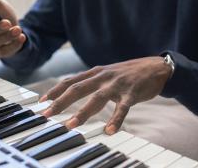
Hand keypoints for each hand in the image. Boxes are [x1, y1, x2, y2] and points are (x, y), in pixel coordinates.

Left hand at [40, 57, 171, 134]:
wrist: (155, 67)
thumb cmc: (127, 73)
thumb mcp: (106, 73)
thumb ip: (91, 81)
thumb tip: (72, 90)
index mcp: (95, 72)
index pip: (70, 81)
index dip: (54, 91)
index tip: (42, 102)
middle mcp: (103, 76)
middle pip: (77, 89)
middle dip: (60, 102)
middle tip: (46, 114)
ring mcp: (117, 84)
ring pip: (97, 98)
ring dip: (82, 112)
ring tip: (71, 125)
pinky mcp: (132, 92)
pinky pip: (122, 108)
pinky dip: (116, 119)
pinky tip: (110, 130)